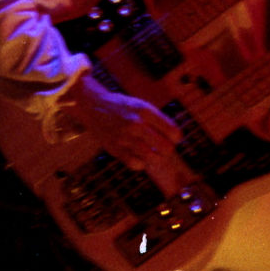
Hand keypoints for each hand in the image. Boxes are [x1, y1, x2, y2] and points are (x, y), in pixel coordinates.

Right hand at [63, 73, 181, 169]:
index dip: (176, 138)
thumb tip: (176, 139)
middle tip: (163, 147)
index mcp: (145, 111)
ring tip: (153, 152)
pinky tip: (140, 156)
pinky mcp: (115, 149)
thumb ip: (159, 120)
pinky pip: (136, 164)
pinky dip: (142, 163)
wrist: (93, 106)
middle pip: (165, 148)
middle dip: (168, 149)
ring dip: (156, 157)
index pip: (173, 132)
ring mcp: (124, 138)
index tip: (173, 137)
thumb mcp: (142, 106)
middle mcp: (135, 124)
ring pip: (152, 158)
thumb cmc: (123, 107)